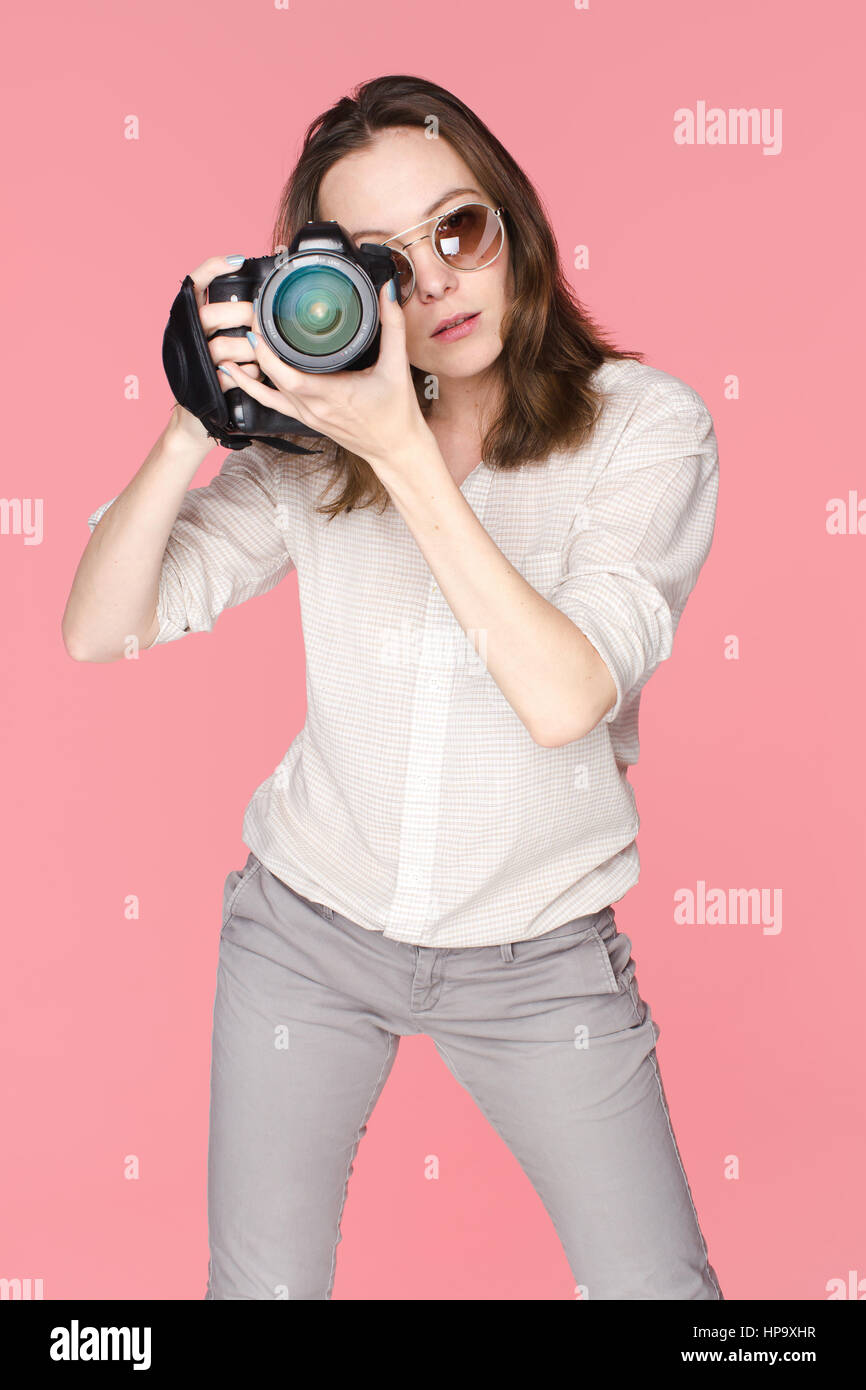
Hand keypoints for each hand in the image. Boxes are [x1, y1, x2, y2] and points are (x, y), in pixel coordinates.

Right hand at [166, 253, 264, 445]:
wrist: (197, 421)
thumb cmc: (212, 378)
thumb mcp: (217, 345)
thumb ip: (231, 323)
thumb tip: (261, 301)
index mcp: (190, 323)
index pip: (195, 285)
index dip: (212, 268)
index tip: (237, 259)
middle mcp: (187, 339)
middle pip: (210, 315)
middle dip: (241, 315)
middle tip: (259, 320)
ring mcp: (194, 364)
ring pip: (222, 346)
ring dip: (249, 350)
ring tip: (261, 356)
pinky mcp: (205, 388)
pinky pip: (230, 376)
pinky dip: (248, 375)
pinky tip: (256, 375)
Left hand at [216, 282, 431, 472]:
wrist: (396, 450)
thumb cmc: (397, 414)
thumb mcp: (397, 366)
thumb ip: (393, 326)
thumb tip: (386, 292)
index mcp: (331, 393)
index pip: (285, 373)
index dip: (266, 350)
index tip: (258, 323)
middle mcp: (313, 407)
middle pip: (271, 377)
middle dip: (256, 349)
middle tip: (248, 320)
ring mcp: (308, 415)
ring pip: (267, 393)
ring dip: (248, 371)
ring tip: (229, 350)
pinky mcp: (308, 420)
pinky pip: (273, 404)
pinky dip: (253, 390)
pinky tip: (239, 377)